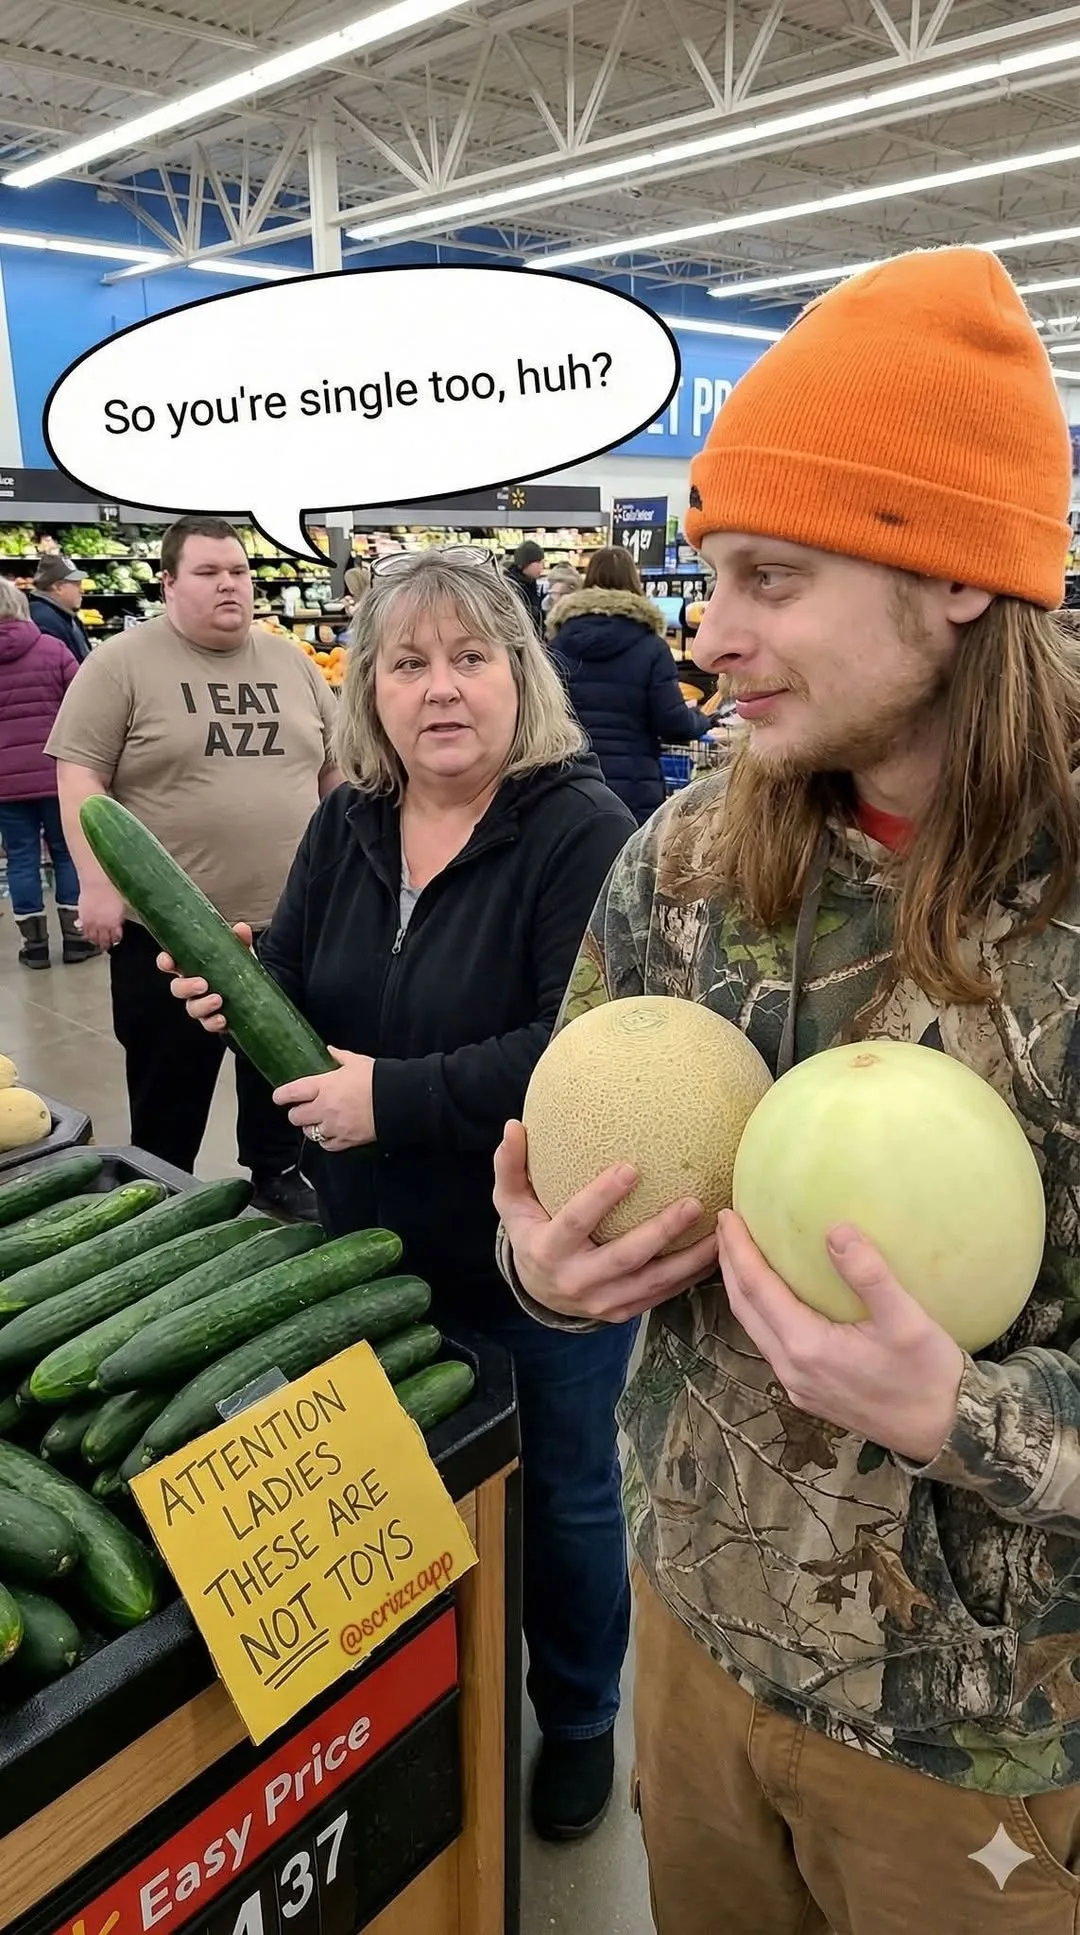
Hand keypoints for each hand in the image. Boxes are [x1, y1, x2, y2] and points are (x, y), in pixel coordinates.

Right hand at [78, 881, 124, 949]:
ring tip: (96, 942)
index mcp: (115, 922)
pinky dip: (86, 934)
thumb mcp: (121, 905)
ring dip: (95, 941)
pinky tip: (87, 934)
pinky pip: (84, 930)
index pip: (116, 937)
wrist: (98, 882)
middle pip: (104, 940)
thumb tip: (117, 924)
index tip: (115, 941)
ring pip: (93, 937)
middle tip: (105, 946)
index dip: (115, 940)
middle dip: (105, 944)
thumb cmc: (111, 890)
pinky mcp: (83, 918)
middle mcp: (104, 924)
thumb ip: (118, 917)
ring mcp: (93, 922)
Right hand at [157, 923, 253, 1032]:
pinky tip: (223, 1019)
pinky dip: (214, 1022)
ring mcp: (202, 1006)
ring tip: (218, 999)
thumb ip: (239, 940)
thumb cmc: (239, 969)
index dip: (165, 962)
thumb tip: (241, 928)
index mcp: (193, 967)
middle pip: (177, 989)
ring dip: (202, 1005)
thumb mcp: (240, 952)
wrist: (257, 994)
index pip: (171, 964)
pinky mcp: (214, 1020)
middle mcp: (193, 988)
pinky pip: (208, 1024)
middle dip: (186, 987)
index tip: (168, 960)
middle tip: (202, 984)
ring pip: (192, 1008)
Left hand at [273, 1049, 374, 1152]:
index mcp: (324, 1086)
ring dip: (310, 1127)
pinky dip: (325, 1141)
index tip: (278, 1097)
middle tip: (302, 1110)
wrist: (398, 1101)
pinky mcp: (345, 1140)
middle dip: (297, 1113)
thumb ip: (339, 1056)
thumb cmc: (376, 1078)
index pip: (292, 1092)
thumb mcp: (357, 1062)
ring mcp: (333, 1126)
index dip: (281, 1095)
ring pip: (309, 1133)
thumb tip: (329, 1050)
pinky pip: (326, 1145)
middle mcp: (324, 1108)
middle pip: (296, 1117)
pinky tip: (329, 1134)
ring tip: (317, 1122)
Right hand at [493, 1120, 718, 1323]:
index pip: (576, 1222)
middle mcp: (576, 1281)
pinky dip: (690, 1276)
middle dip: (661, 1231)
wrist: (539, 1293)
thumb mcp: (511, 1204)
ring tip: (720, 1233)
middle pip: (625, 1257)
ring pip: (652, 1282)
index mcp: (548, 1251)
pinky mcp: (623, 1312)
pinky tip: (715, 1253)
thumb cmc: (531, 1234)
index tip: (631, 1168)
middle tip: (693, 1202)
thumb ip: (510, 1166)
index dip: (601, 1197)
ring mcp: (602, 1302)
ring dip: (689, 1259)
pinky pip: (662, 1295)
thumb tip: (512, 1126)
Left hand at [717, 1211, 964, 1464]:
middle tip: (725, 1226)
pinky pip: (771, 1344)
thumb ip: (869, 1275)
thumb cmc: (928, 1376)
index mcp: (808, 1347)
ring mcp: (797, 1384)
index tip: (728, 1214)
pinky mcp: (809, 1393)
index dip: (739, 1249)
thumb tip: (836, 1229)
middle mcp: (792, 1368)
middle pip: (744, 1308)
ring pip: (754, 1328)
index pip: (757, 1288)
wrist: (943, 1433)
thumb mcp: (907, 1320)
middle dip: (730, 1264)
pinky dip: (761, 1312)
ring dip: (743, 1289)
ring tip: (741, 1255)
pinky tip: (773, 1297)